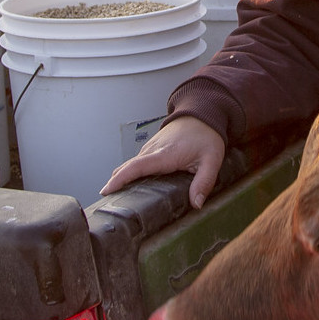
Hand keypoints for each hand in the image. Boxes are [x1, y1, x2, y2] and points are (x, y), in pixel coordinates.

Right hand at [101, 117, 225, 207]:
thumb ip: (204, 182)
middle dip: (114, 184)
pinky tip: (128, 187)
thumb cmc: (206, 135)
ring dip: (120, 180)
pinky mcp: (151, 149)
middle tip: (107, 205)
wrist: (202, 114)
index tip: (107, 190)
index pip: (136, 167)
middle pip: (127, 168)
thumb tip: (196, 204)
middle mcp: (152, 150)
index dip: (119, 179)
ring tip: (114, 200)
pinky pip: (136, 163)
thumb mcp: (212, 160)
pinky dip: (128, 174)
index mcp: (165, 154)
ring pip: (130, 165)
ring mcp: (149, 148)